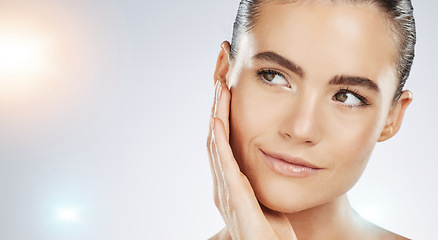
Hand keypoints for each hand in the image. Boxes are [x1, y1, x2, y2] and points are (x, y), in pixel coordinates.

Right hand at [207, 80, 297, 239]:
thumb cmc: (272, 234)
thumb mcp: (266, 200)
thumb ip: (261, 182)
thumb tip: (272, 163)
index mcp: (231, 183)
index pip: (222, 141)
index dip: (223, 114)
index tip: (228, 89)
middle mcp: (222, 185)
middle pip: (215, 137)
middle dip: (217, 107)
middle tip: (220, 78)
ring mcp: (225, 192)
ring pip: (216, 145)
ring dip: (216, 115)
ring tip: (219, 88)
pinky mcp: (234, 199)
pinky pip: (224, 164)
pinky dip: (220, 140)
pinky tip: (219, 120)